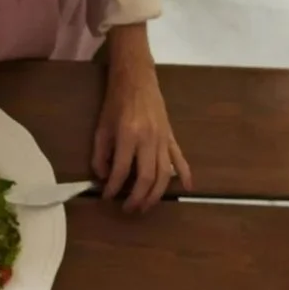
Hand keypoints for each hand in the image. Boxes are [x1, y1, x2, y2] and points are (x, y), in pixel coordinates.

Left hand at [93, 54, 190, 213]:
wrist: (137, 79)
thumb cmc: (116, 103)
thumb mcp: (101, 128)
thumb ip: (100, 155)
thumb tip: (103, 177)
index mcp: (129, 135)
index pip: (122, 170)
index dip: (113, 187)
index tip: (106, 197)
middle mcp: (149, 139)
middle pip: (147, 177)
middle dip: (137, 198)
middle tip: (128, 209)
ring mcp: (163, 138)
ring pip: (164, 173)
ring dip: (156, 194)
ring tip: (146, 207)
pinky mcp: (172, 136)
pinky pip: (180, 158)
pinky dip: (185, 174)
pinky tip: (187, 188)